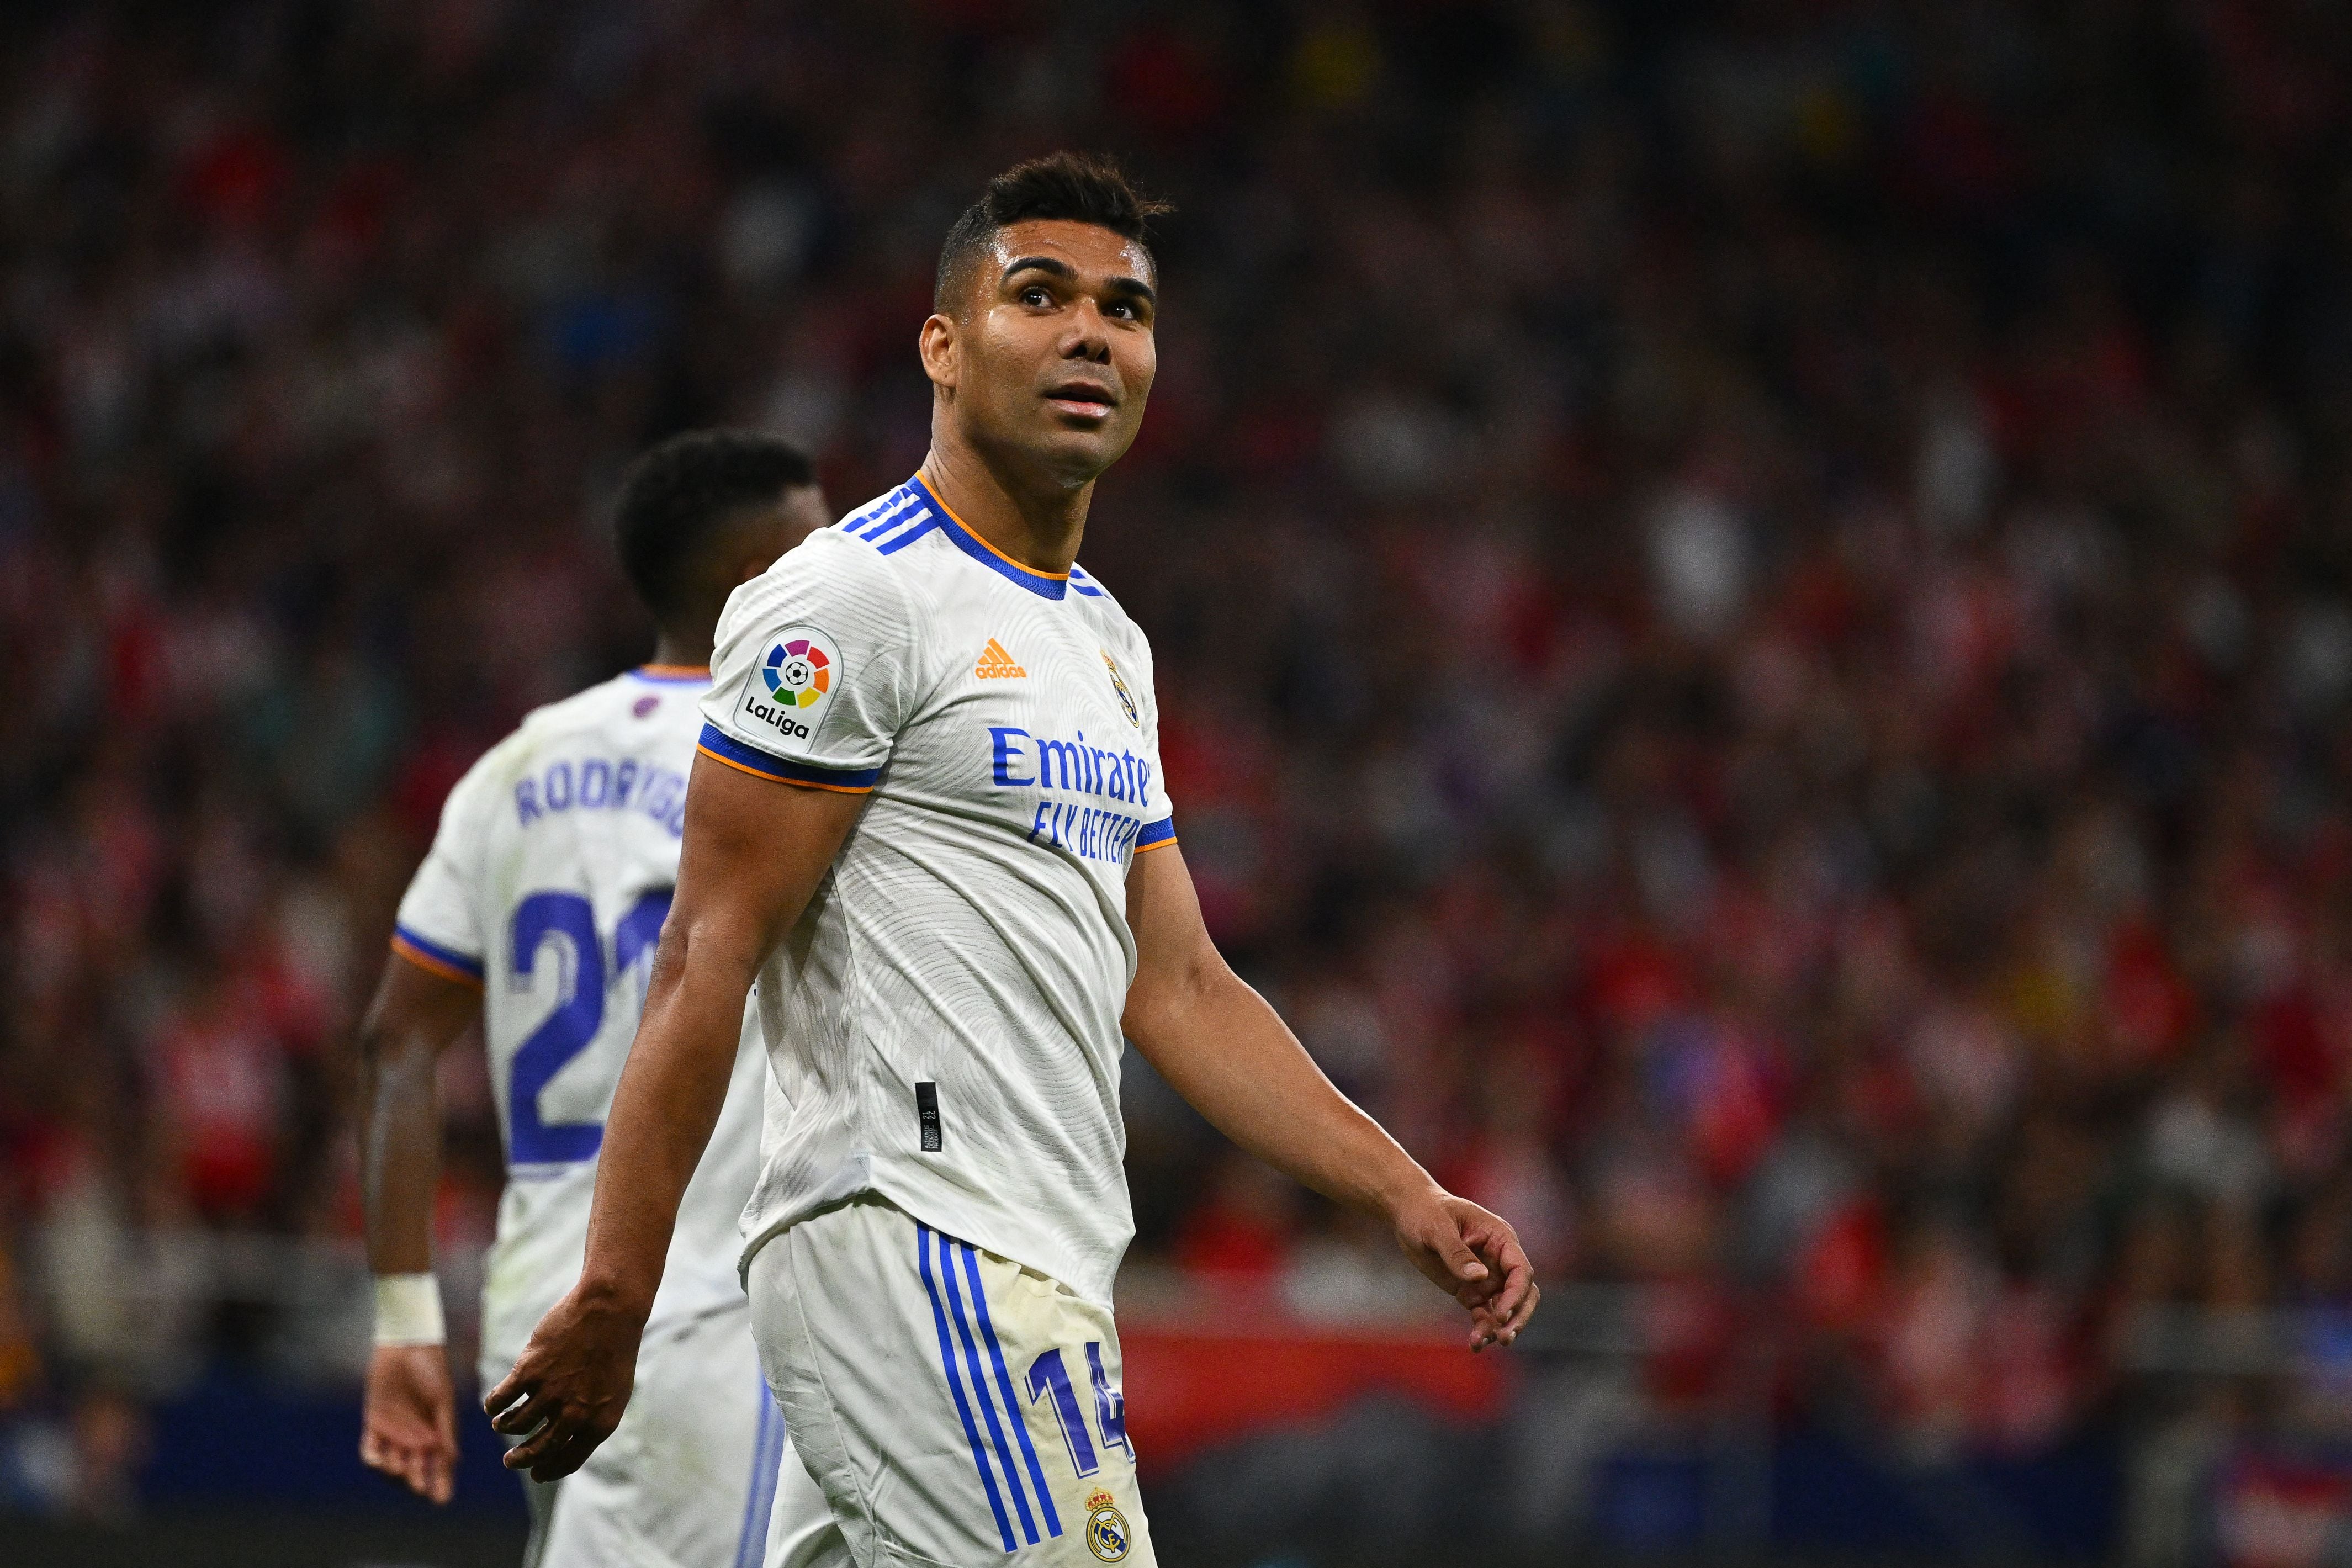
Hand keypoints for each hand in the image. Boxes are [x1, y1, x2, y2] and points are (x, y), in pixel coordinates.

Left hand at [360, 1345, 457, 1502]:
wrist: (407, 1345)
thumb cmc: (431, 1369)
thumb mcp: (442, 1400)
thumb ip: (445, 1429)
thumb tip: (451, 1460)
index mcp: (437, 1431)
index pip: (441, 1464)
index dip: (442, 1483)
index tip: (442, 1500)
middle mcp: (416, 1436)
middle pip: (416, 1468)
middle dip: (419, 1480)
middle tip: (419, 1486)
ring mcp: (394, 1431)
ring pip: (393, 1463)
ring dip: (396, 1472)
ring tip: (401, 1471)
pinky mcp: (374, 1423)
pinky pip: (370, 1449)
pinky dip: (374, 1459)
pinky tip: (380, 1462)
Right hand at [482, 1284, 643, 1481]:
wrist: (609, 1310)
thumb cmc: (614, 1350)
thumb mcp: (614, 1392)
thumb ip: (591, 1419)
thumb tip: (563, 1440)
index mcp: (599, 1423)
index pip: (568, 1461)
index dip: (548, 1471)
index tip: (535, 1474)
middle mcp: (574, 1414)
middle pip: (537, 1451)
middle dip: (520, 1459)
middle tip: (510, 1461)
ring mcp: (549, 1393)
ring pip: (514, 1425)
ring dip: (505, 1427)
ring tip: (502, 1424)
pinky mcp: (528, 1372)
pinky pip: (500, 1400)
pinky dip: (493, 1406)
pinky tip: (494, 1405)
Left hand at [1390, 1187, 1540, 1351]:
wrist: (1409, 1212)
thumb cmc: (1425, 1212)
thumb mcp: (1437, 1228)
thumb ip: (1457, 1253)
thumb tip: (1480, 1277)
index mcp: (1500, 1238)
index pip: (1520, 1270)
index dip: (1516, 1294)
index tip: (1501, 1314)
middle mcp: (1499, 1260)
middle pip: (1523, 1293)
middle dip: (1518, 1316)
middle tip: (1504, 1338)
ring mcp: (1487, 1277)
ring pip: (1506, 1308)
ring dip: (1500, 1328)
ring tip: (1481, 1342)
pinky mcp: (1471, 1290)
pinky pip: (1484, 1314)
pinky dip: (1483, 1328)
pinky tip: (1475, 1344)